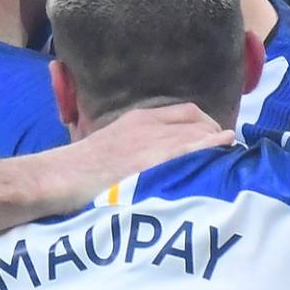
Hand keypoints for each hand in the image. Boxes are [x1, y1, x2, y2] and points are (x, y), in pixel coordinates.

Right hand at [52, 104, 234, 209]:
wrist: (61, 176)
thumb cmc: (77, 169)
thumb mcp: (108, 144)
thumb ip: (131, 145)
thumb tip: (146, 160)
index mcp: (138, 119)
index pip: (186, 112)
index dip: (205, 125)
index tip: (214, 139)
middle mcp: (149, 124)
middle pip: (197, 121)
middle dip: (215, 134)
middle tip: (224, 152)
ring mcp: (153, 141)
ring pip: (198, 134)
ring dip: (216, 144)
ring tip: (229, 159)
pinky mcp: (154, 159)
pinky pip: (192, 149)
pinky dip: (211, 149)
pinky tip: (223, 153)